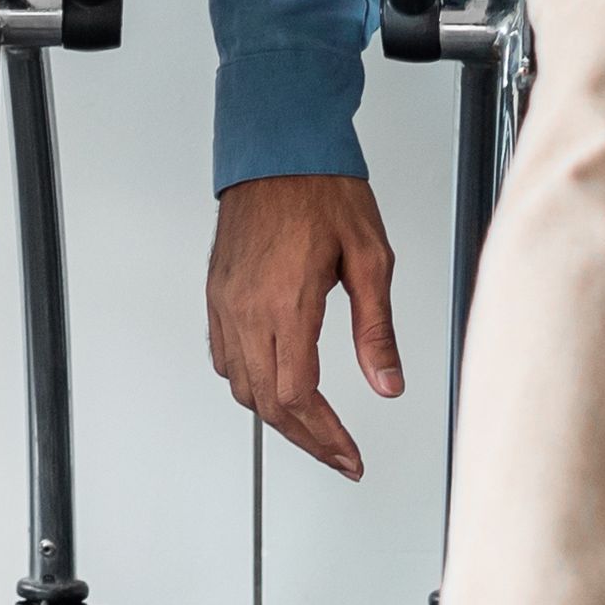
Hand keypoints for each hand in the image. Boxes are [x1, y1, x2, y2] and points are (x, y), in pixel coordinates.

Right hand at [206, 171, 406, 476]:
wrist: (277, 147)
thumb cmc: (322, 189)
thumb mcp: (371, 259)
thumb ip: (377, 330)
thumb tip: (388, 384)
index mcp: (286, 304)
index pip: (298, 398)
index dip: (325, 438)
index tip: (349, 457)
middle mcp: (247, 309)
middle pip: (267, 404)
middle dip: (306, 440)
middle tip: (339, 456)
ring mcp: (226, 303)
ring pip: (242, 386)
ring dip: (277, 417)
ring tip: (313, 430)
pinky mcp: (217, 294)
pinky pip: (224, 358)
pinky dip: (250, 385)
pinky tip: (275, 388)